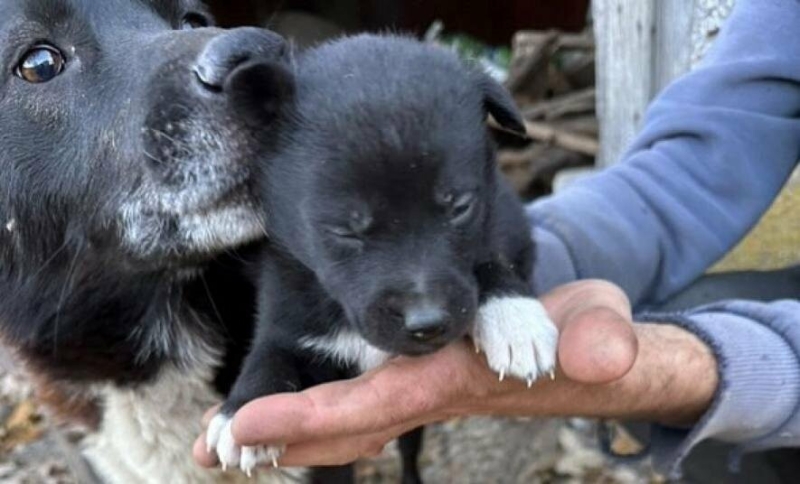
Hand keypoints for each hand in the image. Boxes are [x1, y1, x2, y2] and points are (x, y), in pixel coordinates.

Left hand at [194, 280, 717, 467]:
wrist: (602, 356)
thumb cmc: (600, 343)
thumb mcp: (608, 334)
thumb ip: (605, 343)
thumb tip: (598, 355)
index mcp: (464, 381)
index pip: (380, 402)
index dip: (317, 416)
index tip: (248, 425)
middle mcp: (435, 392)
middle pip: (348, 422)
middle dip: (282, 435)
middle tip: (211, 446)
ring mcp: (428, 388)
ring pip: (348, 416)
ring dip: (289, 430)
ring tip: (223, 441)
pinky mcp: (427, 376)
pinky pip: (362, 398)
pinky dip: (317, 411)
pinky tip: (283, 414)